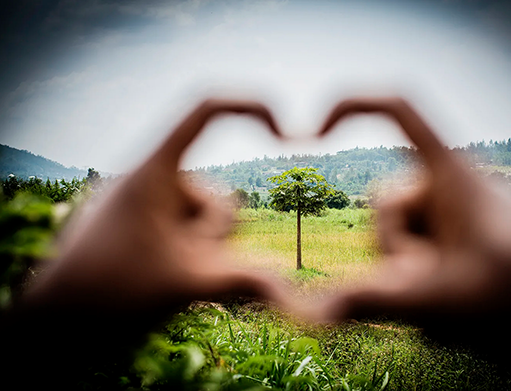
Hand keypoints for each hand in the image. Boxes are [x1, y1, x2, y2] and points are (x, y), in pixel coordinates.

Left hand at [22, 99, 287, 314]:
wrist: (53, 323)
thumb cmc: (111, 295)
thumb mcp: (187, 283)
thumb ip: (245, 282)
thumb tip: (296, 293)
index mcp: (155, 171)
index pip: (206, 111)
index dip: (252, 108)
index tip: (284, 132)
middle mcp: (147, 178)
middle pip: (216, 193)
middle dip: (218, 236)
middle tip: (190, 270)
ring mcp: (141, 204)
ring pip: (200, 217)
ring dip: (202, 251)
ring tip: (170, 279)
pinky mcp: (136, 225)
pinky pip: (180, 229)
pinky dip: (187, 254)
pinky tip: (165, 280)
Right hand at [310, 98, 510, 382]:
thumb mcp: (435, 299)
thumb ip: (370, 301)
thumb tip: (314, 312)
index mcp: (450, 172)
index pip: (398, 109)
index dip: (350, 106)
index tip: (315, 131)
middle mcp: (453, 182)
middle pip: (385, 201)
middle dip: (392, 249)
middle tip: (425, 284)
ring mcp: (461, 207)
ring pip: (403, 229)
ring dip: (410, 268)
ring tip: (446, 299)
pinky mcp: (467, 229)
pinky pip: (425, 241)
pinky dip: (425, 272)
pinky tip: (452, 299)